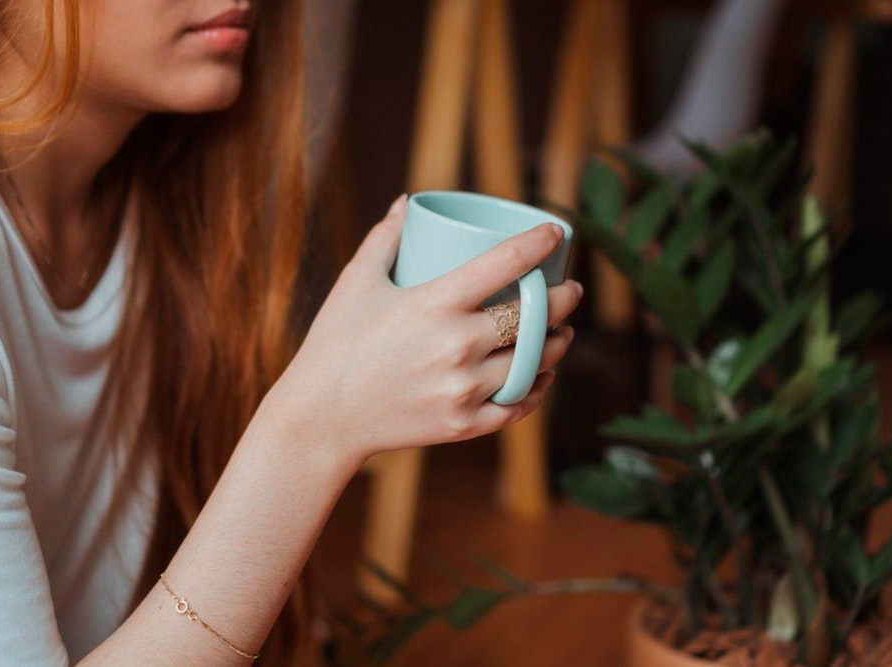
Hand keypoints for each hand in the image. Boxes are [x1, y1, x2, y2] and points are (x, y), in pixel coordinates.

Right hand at [266, 194, 582, 465]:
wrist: (320, 418)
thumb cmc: (335, 343)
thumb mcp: (356, 282)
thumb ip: (384, 237)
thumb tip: (406, 202)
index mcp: (435, 303)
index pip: (506, 263)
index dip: (539, 242)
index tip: (555, 232)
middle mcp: (457, 345)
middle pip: (534, 316)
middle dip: (563, 298)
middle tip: (570, 289)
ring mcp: (463, 389)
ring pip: (534, 362)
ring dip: (557, 343)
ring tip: (562, 331)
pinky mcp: (463, 424)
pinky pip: (518, 405)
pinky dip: (537, 388)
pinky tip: (541, 375)